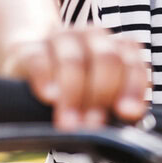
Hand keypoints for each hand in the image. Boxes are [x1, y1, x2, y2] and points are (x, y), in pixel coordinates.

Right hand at [2, 25, 149, 130]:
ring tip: (69, 122)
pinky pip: (39, 59)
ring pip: (74, 60)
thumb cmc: (74, 84)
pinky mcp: (29, 48)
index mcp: (116, 46)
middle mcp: (92, 37)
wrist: (29, 62)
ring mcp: (60, 39)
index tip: (125, 113)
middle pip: (106, 59)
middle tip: (92, 125)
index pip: (132, 62)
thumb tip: (128, 115)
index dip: (132, 88)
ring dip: (74, 95)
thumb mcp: (100, 94)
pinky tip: (49, 97)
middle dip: (101, 95)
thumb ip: (118, 103)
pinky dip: (46, 78)